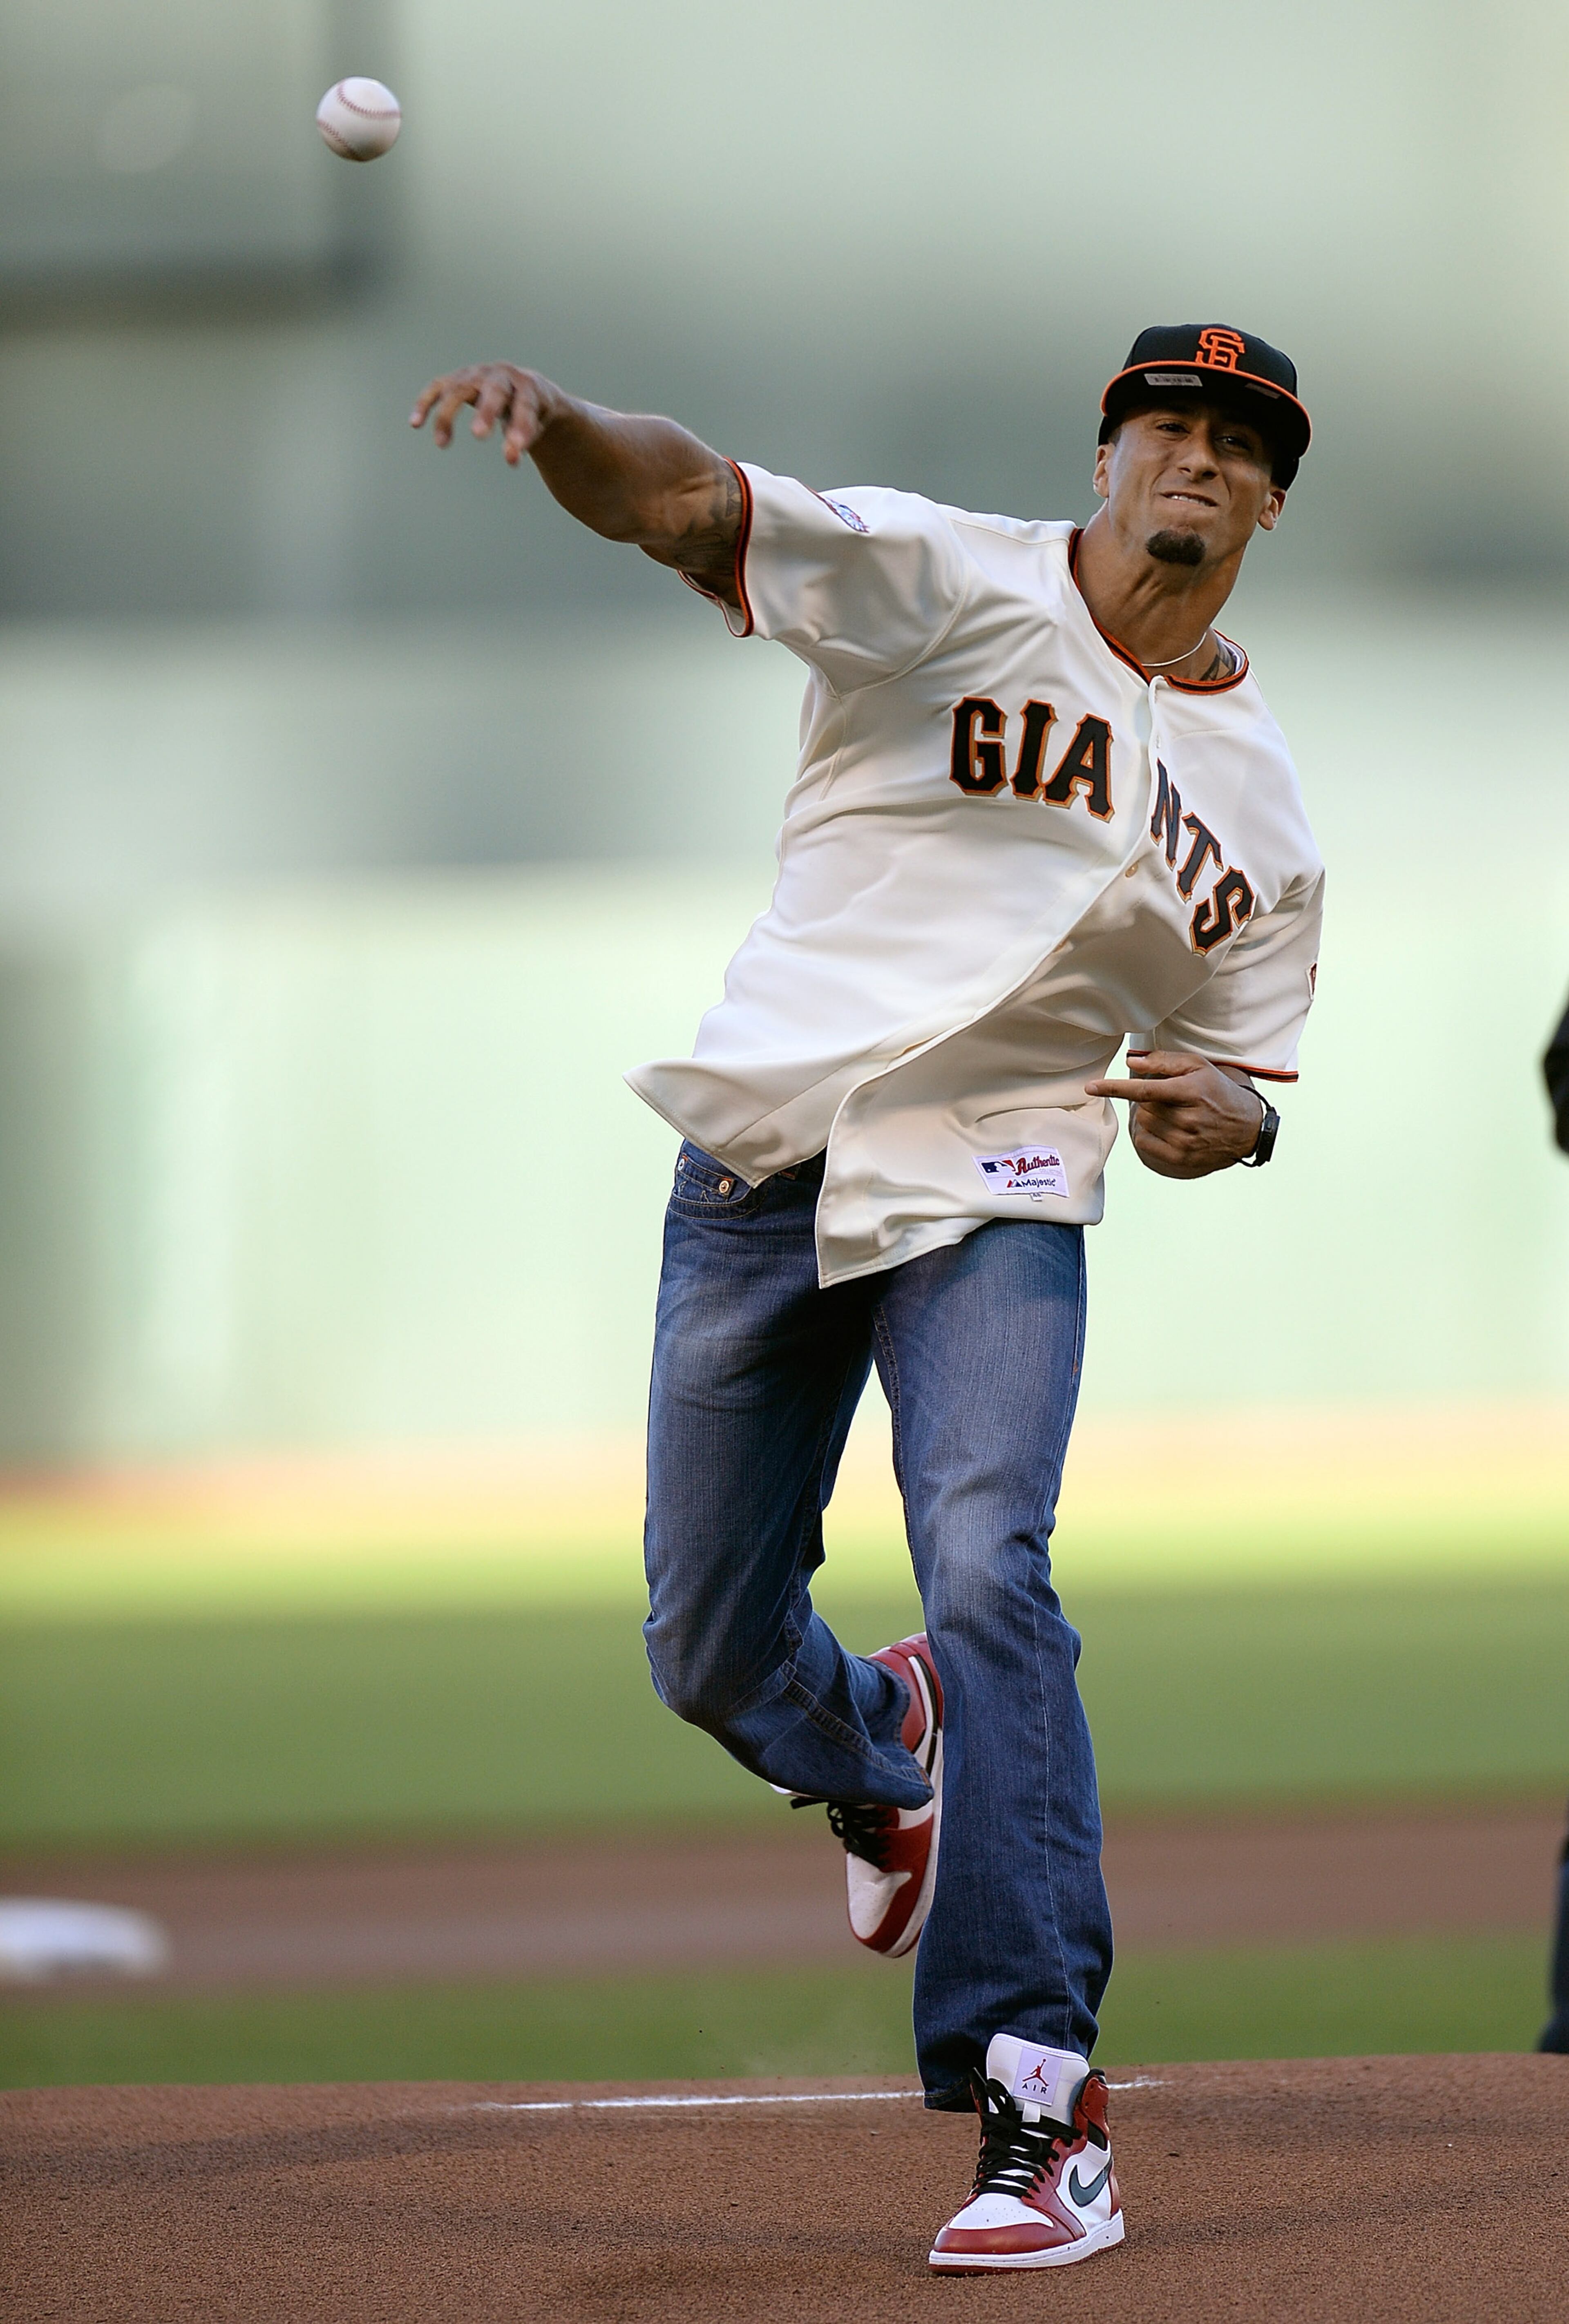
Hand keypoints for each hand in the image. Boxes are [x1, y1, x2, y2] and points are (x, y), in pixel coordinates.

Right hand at [410, 364, 557, 466]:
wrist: (525, 387)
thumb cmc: (531, 411)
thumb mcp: (534, 426)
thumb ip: (521, 441)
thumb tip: (511, 459)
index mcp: (526, 385)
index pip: (524, 404)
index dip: (521, 426)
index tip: (516, 450)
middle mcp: (500, 374)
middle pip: (493, 389)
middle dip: (486, 411)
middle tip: (479, 436)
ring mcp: (476, 373)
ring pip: (459, 388)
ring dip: (449, 415)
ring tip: (442, 444)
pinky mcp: (457, 378)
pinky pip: (438, 387)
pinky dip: (426, 403)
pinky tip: (415, 424)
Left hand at [1085, 1051, 1263, 1179]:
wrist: (1246, 1127)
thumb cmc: (1217, 1091)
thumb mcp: (1199, 1067)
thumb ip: (1164, 1061)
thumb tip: (1132, 1061)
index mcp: (1191, 1091)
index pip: (1145, 1090)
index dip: (1115, 1088)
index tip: (1091, 1086)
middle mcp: (1188, 1118)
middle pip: (1142, 1107)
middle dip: (1146, 1100)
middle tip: (1166, 1098)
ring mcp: (1185, 1141)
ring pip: (1143, 1123)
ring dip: (1148, 1115)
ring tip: (1169, 1113)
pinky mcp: (1182, 1158)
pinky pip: (1145, 1143)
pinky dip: (1147, 1133)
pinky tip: (1164, 1128)